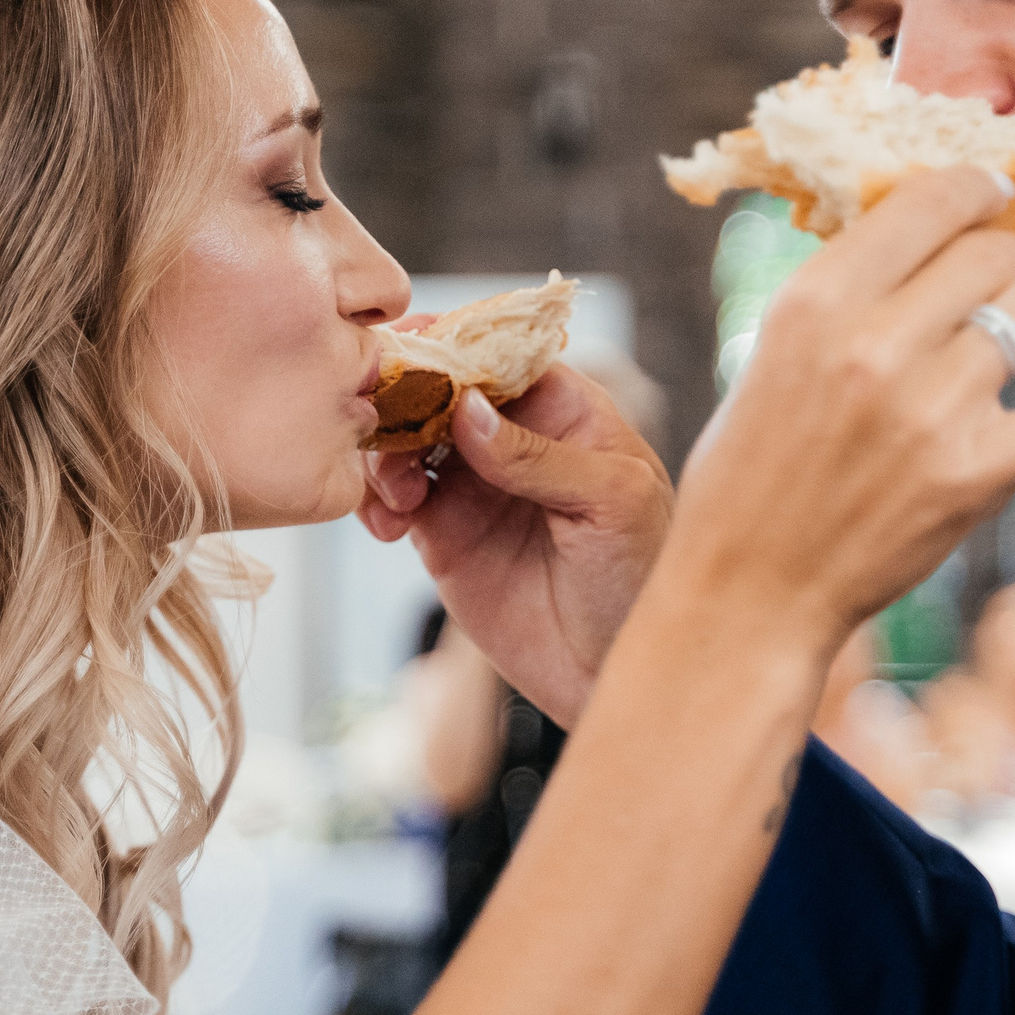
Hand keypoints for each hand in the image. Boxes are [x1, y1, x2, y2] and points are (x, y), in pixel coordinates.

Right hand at [359, 364, 672, 729]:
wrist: (610, 670)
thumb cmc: (639, 576)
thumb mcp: (613, 504)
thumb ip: (543, 455)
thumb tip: (468, 409)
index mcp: (565, 409)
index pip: (500, 353)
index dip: (455, 343)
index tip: (415, 351)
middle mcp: (512, 437)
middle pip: (440, 387)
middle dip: (405, 397)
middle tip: (385, 423)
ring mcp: (473, 483)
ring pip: (406, 438)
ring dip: (385, 451)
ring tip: (398, 493)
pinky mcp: (441, 532)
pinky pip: (392, 498)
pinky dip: (374, 499)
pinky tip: (386, 523)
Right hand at [665, 167, 1014, 657]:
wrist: (751, 586)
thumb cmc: (754, 464)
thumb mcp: (772, 350)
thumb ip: (845, 286)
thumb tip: (929, 218)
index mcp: (815, 304)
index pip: (929, 202)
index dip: (976, 188)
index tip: (992, 194)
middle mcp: (874, 348)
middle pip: (994, 250)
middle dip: (1012, 253)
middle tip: (1014, 270)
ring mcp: (932, 413)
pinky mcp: (978, 476)